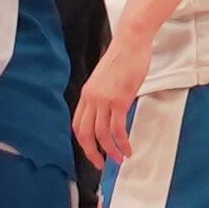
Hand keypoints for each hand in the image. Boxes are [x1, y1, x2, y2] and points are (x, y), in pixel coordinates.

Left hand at [74, 26, 152, 171]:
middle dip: (93, 153)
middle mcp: (91, 98)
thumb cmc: (123, 58)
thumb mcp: (107, 80)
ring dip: (111, 151)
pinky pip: (118, 128)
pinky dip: (122, 142)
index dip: (84, 142)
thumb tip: (112, 112)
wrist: (131, 43)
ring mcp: (104, 100)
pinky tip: (128, 148)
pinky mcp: (119, 100)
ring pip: (102, 134)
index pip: (78, 125)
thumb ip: (105, 96)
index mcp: (86, 94)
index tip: (92, 152)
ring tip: (120, 159)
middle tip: (102, 165)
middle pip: (85, 133)